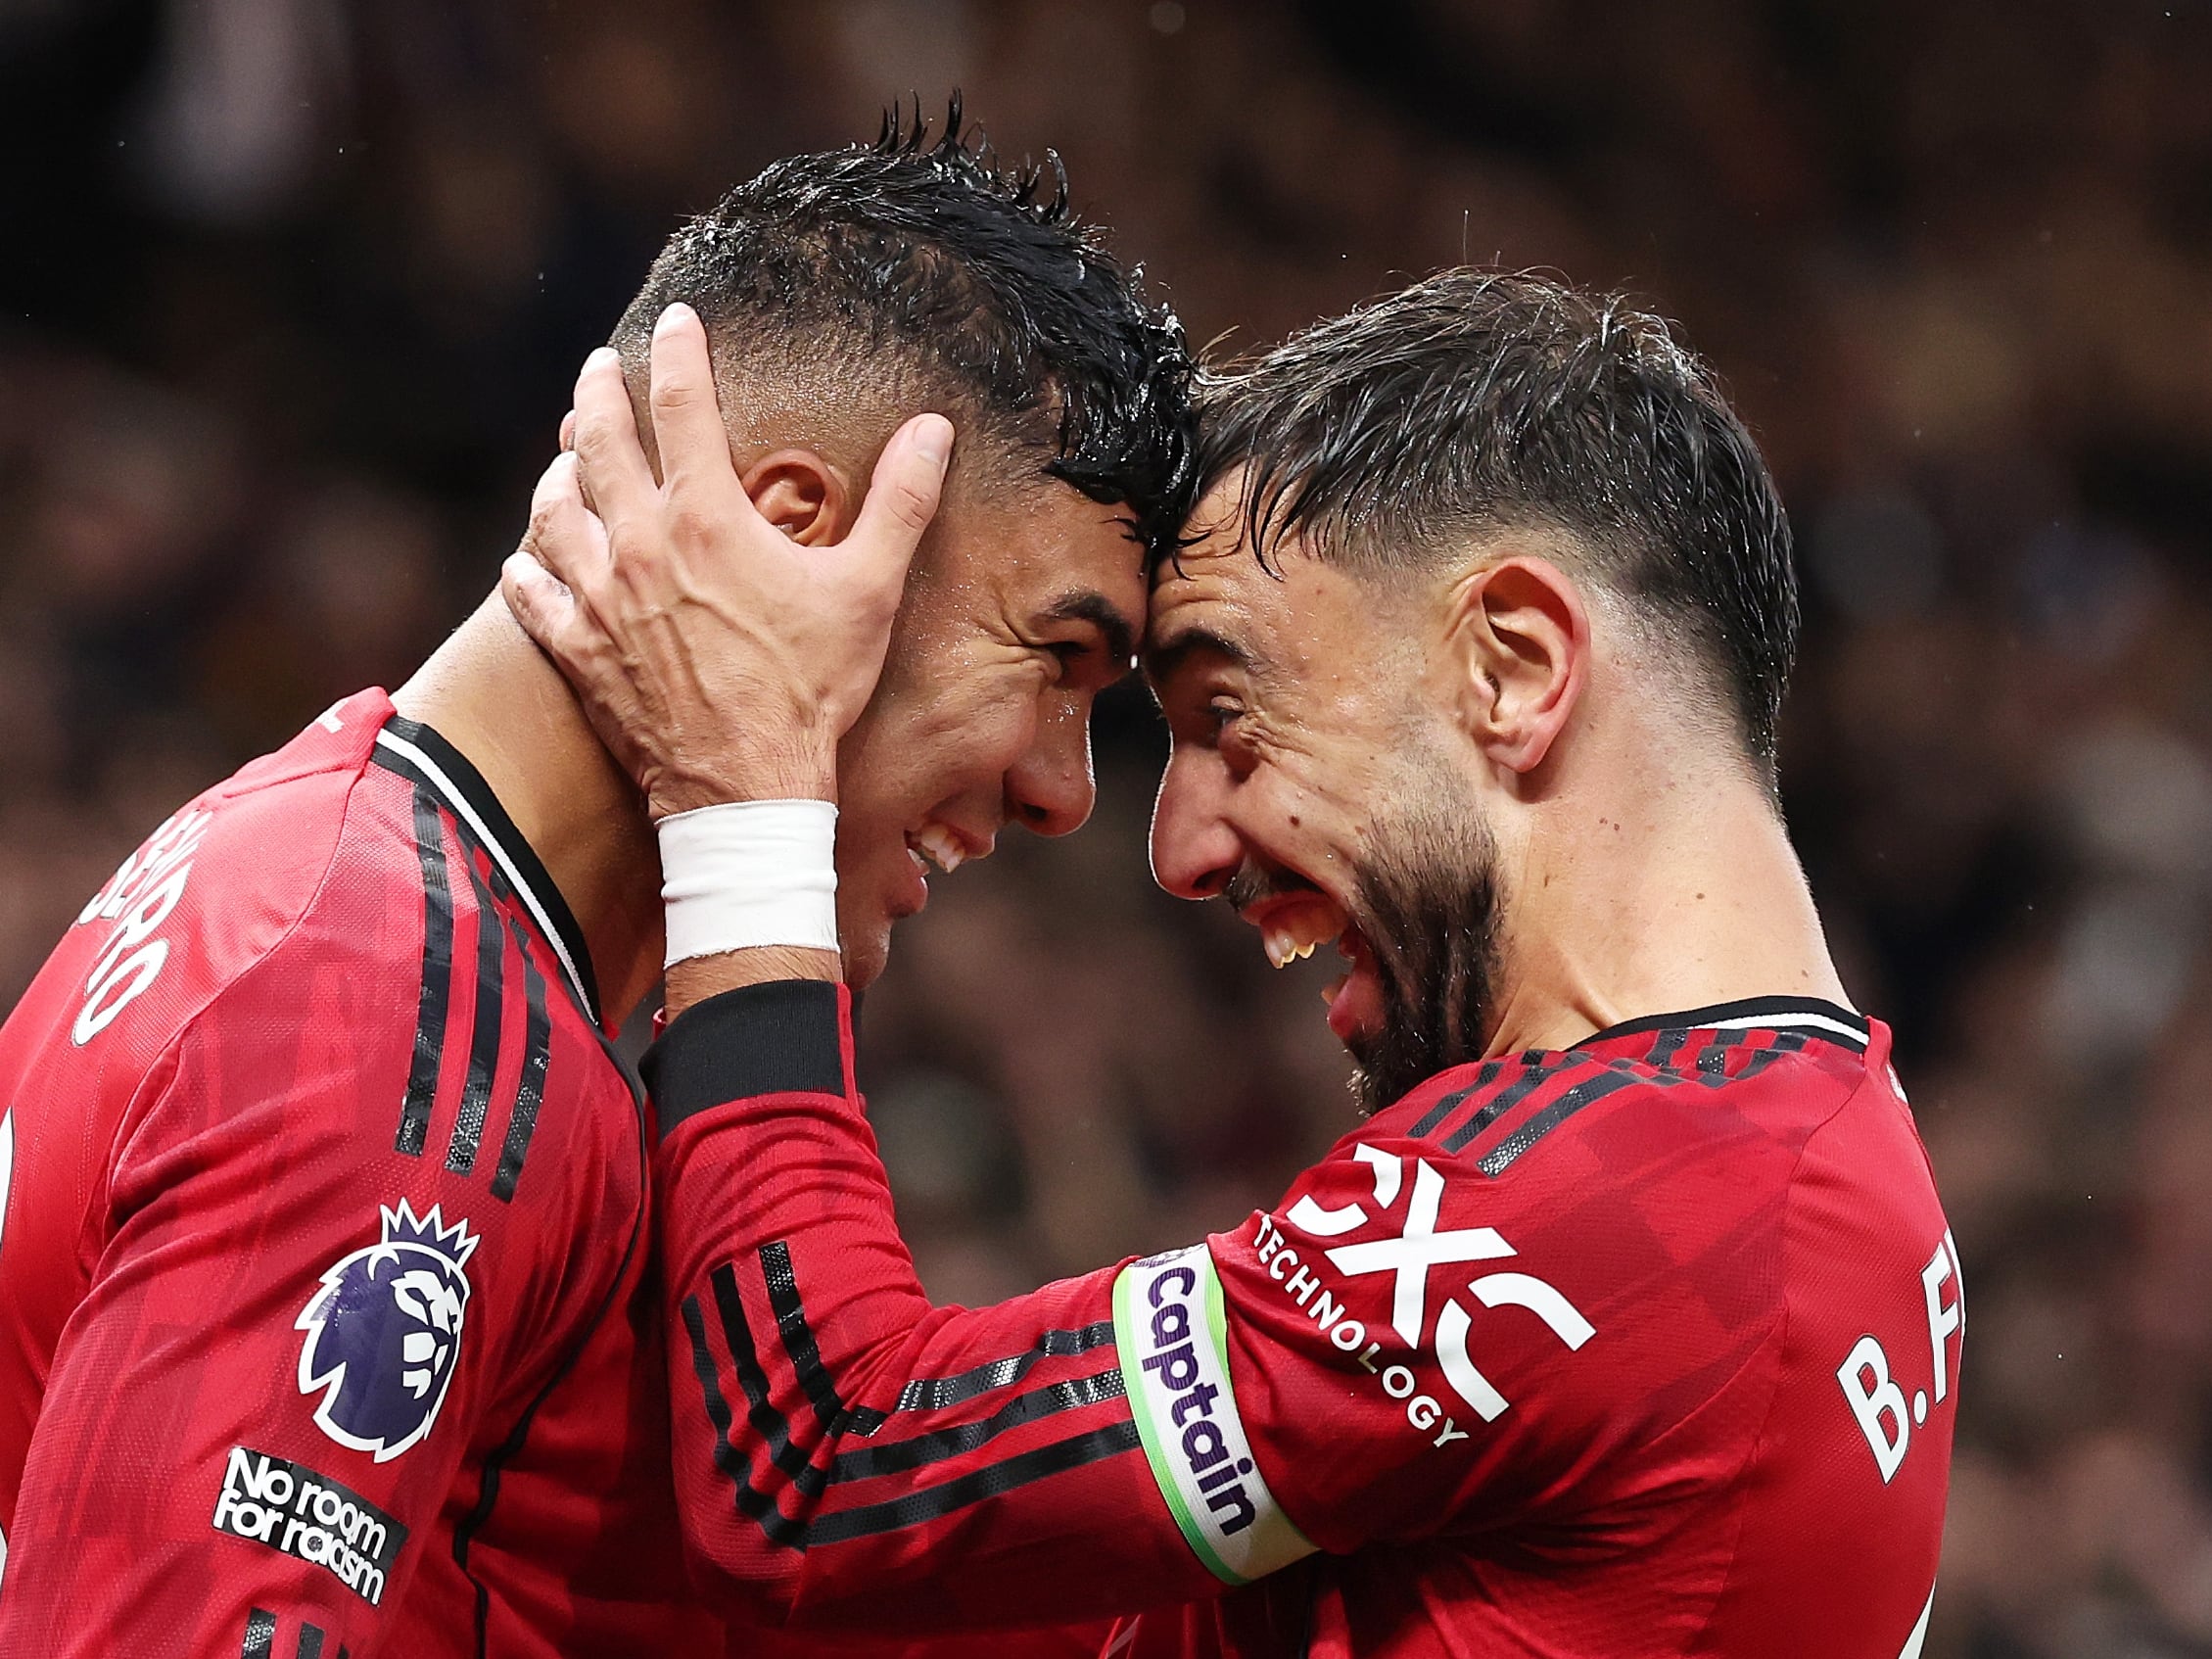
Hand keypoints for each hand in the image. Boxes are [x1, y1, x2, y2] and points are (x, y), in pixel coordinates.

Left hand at [502, 303, 953, 815]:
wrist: (746, 786)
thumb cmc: (812, 690)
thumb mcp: (870, 591)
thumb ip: (900, 503)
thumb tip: (933, 429)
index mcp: (707, 518)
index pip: (681, 405)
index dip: (679, 352)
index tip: (677, 320)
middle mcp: (639, 545)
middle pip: (599, 441)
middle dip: (597, 392)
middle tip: (599, 366)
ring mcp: (599, 599)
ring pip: (554, 510)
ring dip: (559, 473)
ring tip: (567, 457)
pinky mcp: (577, 652)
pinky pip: (530, 594)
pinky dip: (525, 568)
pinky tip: (526, 559)